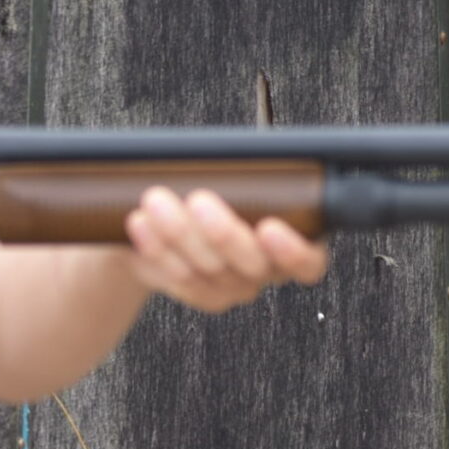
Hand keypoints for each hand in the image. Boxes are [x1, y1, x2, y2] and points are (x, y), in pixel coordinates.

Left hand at [123, 186, 328, 313]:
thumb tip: (232, 153)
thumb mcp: (235, 173)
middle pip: (251, 265)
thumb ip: (245, 171)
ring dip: (179, 234)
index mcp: (292, 242)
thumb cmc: (218, 186)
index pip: (308, 263)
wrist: (174, 217)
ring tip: (155, 200)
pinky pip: (180, 279)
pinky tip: (140, 224)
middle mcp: (267, 271)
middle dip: (222, 233)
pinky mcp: (203, 295)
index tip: (269, 226)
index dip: (292, 252)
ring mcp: (234, 287)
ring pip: (209, 271)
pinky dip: (157, 250)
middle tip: (197, 199)